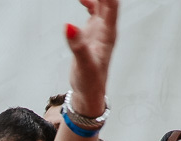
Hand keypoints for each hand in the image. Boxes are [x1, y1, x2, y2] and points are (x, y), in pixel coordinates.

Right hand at [64, 0, 117, 115]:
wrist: (89, 93)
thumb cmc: (91, 82)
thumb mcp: (84, 65)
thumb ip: (77, 45)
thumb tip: (68, 26)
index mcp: (108, 34)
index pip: (112, 6)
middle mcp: (106, 29)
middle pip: (108, 3)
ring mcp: (100, 31)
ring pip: (102, 6)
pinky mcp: (92, 34)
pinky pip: (94, 13)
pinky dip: (89, 4)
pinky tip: (82, 0)